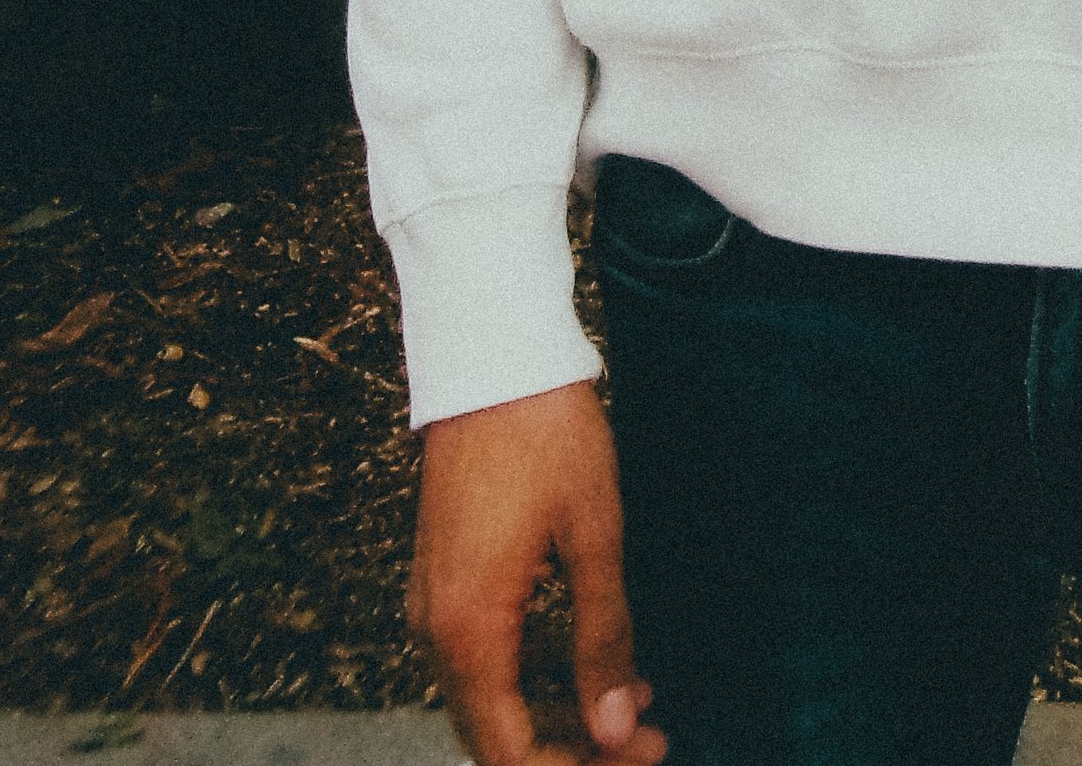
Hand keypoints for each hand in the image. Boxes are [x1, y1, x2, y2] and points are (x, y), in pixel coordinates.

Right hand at [410, 379, 668, 765]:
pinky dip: (535, 676)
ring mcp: (432, 606)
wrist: (493, 355)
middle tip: (648, 734)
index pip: (510, 756)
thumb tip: (614, 730)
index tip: (645, 750)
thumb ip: (603, 639)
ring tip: (637, 697)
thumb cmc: (548, 435)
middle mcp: (435, 631)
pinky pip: (482, 661)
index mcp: (468, 631)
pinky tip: (593, 658)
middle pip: (495, 740)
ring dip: (559, 715)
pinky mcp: (443, 581)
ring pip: (489, 702)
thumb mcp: (594, 534)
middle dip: (574, 751)